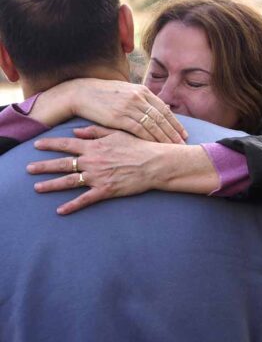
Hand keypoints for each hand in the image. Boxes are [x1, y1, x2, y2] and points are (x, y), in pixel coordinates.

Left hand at [27, 126, 217, 214]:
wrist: (154, 163)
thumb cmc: (138, 146)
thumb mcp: (117, 133)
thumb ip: (95, 131)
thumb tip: (76, 131)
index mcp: (94, 146)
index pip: (67, 144)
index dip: (51, 144)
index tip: (37, 145)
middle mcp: (92, 161)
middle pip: (62, 164)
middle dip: (43, 166)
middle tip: (28, 169)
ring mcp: (97, 177)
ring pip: (69, 182)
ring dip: (51, 185)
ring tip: (37, 188)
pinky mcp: (105, 191)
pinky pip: (85, 200)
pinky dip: (72, 206)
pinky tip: (60, 211)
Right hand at [31, 78, 187, 143]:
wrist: (81, 92)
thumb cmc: (104, 94)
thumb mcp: (127, 92)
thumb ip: (143, 100)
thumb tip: (161, 107)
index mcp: (142, 91)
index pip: (164, 109)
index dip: (175, 123)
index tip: (183, 134)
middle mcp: (138, 98)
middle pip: (162, 118)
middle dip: (174, 133)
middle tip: (183, 144)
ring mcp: (129, 107)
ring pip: (153, 125)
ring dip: (164, 138)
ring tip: (173, 148)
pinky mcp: (119, 117)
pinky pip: (139, 130)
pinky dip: (149, 139)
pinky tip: (156, 147)